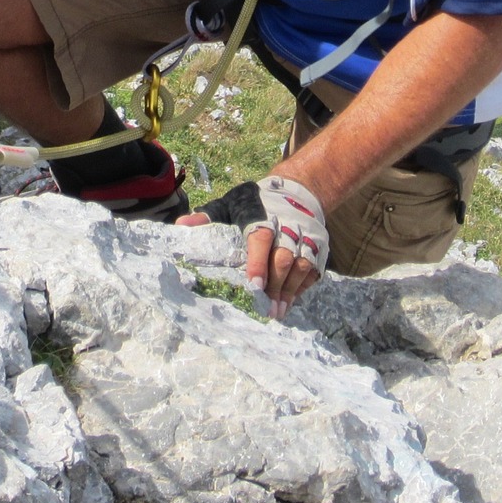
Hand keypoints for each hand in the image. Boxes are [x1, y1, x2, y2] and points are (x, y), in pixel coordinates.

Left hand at [177, 175, 327, 319]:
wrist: (298, 189)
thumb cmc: (255, 203)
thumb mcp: (230, 204)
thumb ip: (208, 217)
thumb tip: (181, 226)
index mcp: (263, 215)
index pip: (261, 240)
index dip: (257, 262)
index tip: (253, 286)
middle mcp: (288, 226)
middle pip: (283, 258)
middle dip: (275, 286)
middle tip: (265, 311)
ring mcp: (307, 237)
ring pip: (301, 267)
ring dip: (289, 292)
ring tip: (277, 313)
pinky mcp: (320, 247)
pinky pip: (314, 270)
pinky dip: (302, 287)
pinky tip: (289, 302)